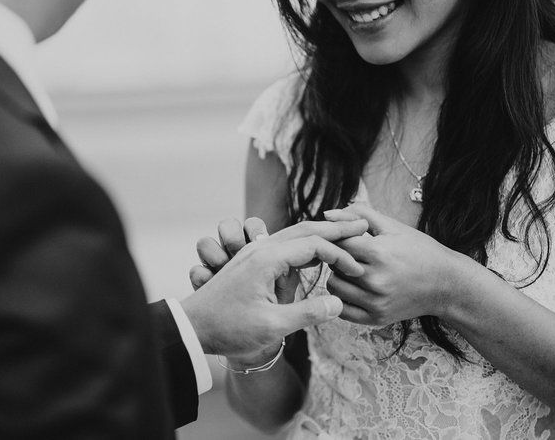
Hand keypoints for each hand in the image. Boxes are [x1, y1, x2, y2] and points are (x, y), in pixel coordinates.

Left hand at [180, 218, 368, 362]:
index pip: (313, 245)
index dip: (339, 255)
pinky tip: (314, 253)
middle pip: (305, 229)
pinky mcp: (250, 261)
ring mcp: (254, 253)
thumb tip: (338, 302)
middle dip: (335, 229)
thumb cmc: (228, 328)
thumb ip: (307, 313)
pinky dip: (304, 243)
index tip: (356, 270)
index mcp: (266, 260)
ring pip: (293, 234)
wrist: (192, 327)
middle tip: (363, 227)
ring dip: (320, 234)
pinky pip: (283, 244)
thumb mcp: (272, 326)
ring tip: (344, 235)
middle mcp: (260, 249)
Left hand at [323, 203, 472, 326]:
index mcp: (378, 253)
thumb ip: (358, 215)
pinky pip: (342, 309)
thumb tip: (326, 214)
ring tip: (352, 269)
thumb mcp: (393, 226)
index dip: (339, 238)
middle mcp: (375, 280)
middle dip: (337, 256)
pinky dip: (343, 298)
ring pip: (334, 287)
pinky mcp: (376, 319)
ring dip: (338, 276)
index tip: (347, 238)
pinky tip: (354, 288)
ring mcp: (376, 302)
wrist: (446, 284)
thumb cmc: (419, 250)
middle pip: (334, 264)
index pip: (338, 242)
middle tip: (350, 253)